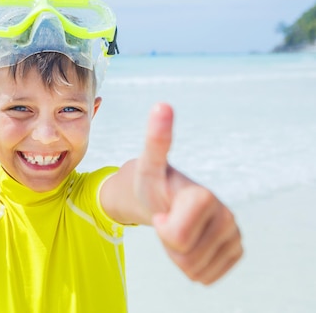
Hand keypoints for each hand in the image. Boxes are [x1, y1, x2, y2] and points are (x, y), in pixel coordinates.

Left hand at [135, 103, 242, 284]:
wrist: (164, 200)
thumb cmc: (152, 185)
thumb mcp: (146, 167)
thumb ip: (155, 141)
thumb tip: (162, 105)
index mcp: (203, 195)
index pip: (176, 236)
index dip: (163, 229)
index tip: (162, 209)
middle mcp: (225, 213)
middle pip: (185, 256)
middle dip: (168, 244)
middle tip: (167, 220)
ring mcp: (233, 232)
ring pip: (195, 269)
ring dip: (179, 255)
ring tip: (177, 228)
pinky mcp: (236, 248)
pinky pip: (206, 276)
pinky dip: (192, 265)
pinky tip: (191, 240)